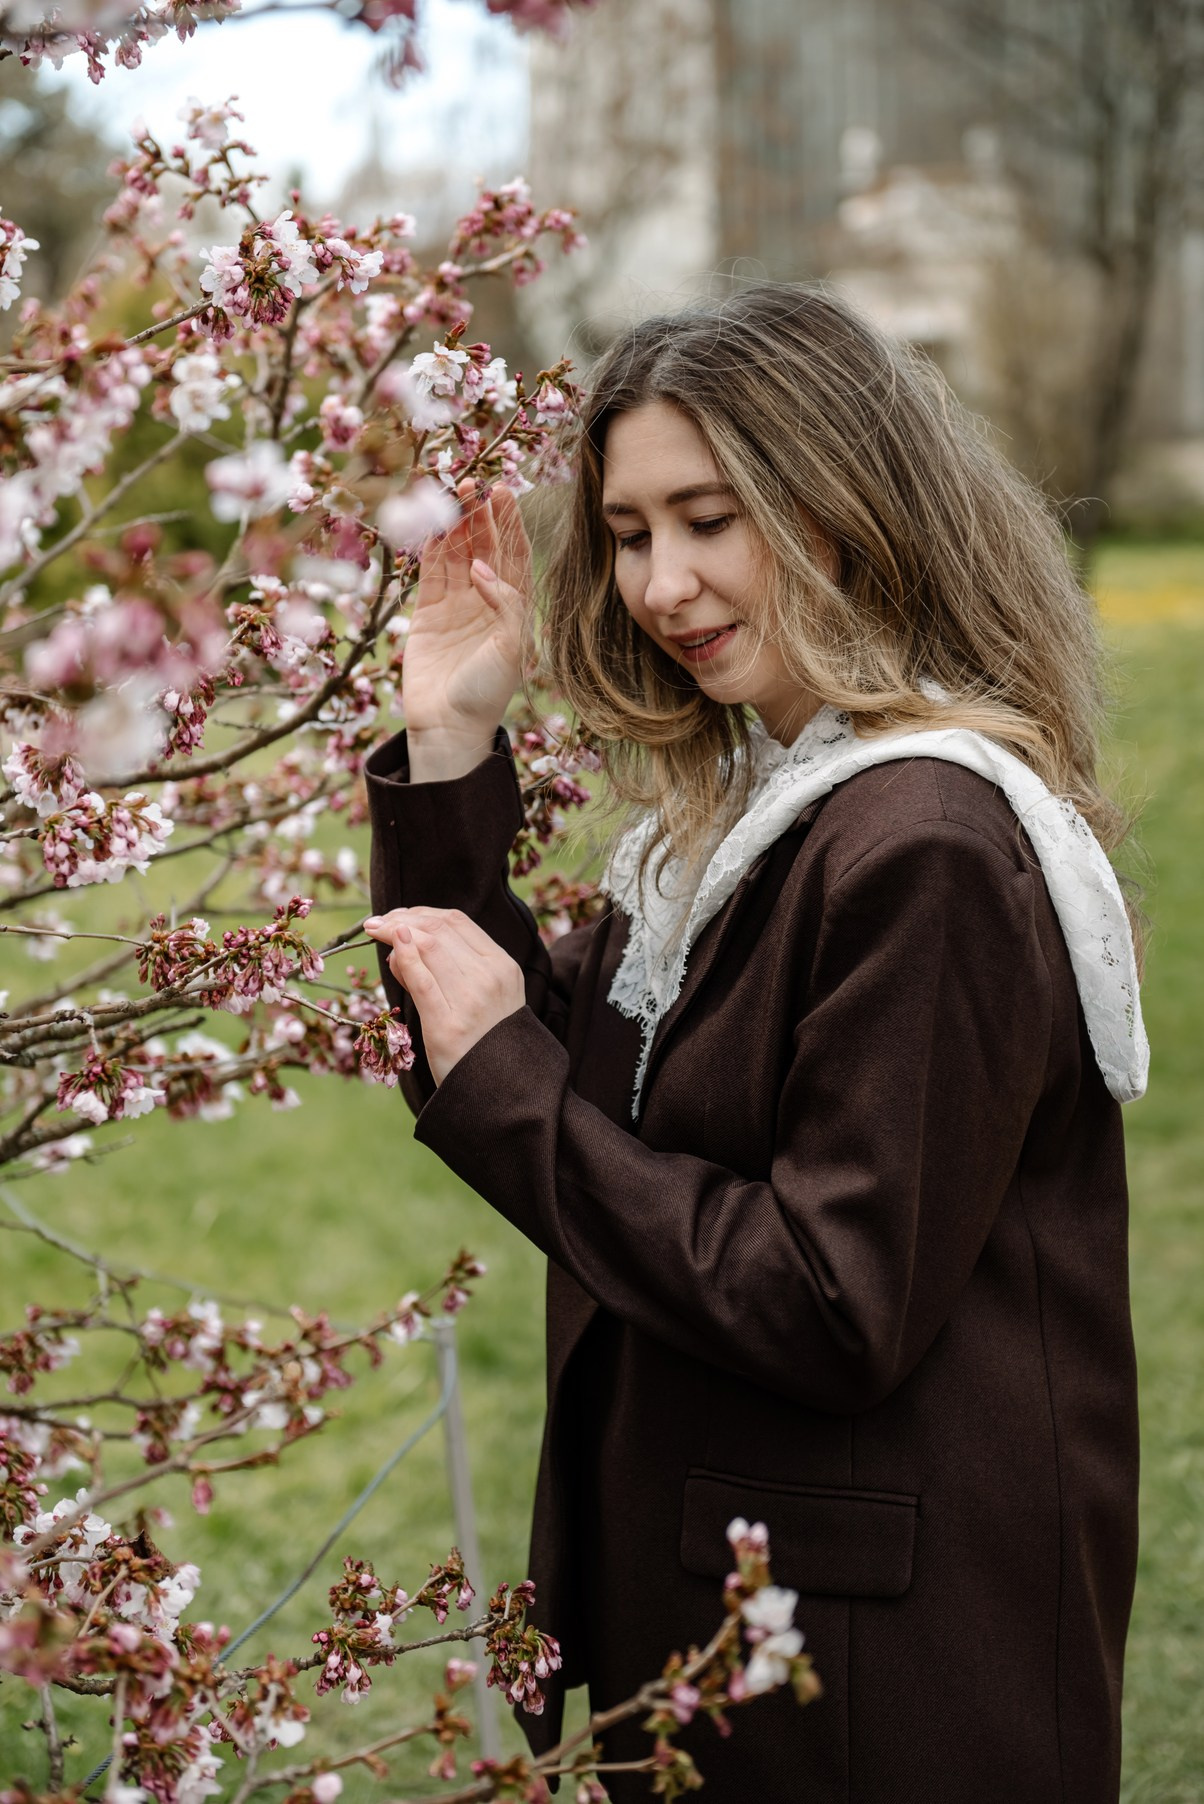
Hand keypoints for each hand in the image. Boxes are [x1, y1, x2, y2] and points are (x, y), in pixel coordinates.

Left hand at [363, 907, 525, 1084]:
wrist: (500, 1088)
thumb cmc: (484, 1041)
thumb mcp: (484, 996)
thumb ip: (455, 967)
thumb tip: (403, 941)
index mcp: (503, 966)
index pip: (458, 922)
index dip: (421, 913)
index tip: (397, 917)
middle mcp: (490, 977)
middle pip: (440, 930)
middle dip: (401, 919)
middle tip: (376, 924)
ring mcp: (471, 1000)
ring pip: (429, 947)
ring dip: (395, 934)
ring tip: (376, 936)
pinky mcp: (448, 1025)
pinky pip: (422, 980)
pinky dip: (403, 957)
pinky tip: (390, 947)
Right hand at [403, 481, 531, 779]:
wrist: (449, 726)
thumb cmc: (487, 693)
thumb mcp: (511, 648)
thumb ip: (505, 603)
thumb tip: (483, 567)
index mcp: (514, 607)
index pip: (514, 554)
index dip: (509, 522)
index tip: (502, 491)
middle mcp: (487, 600)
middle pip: (484, 546)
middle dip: (478, 515)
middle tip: (469, 483)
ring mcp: (456, 605)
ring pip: (455, 554)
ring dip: (453, 524)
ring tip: (449, 493)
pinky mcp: (427, 614)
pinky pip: (430, 572)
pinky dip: (429, 547)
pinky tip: (430, 523)